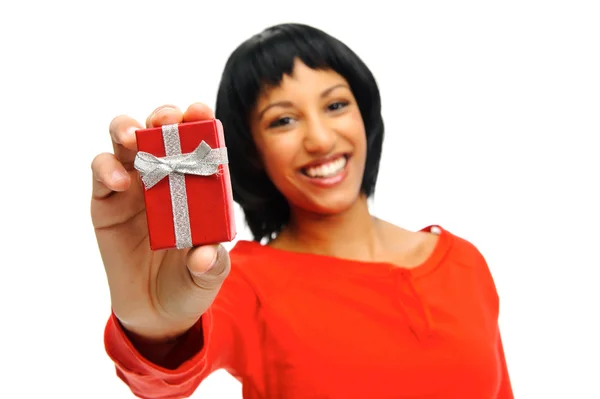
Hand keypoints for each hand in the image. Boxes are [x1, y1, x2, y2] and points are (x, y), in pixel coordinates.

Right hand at [91, 103, 230, 341]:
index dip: (198, 123)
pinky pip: (101, 173)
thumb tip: (206, 254)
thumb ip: (212, 265)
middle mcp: (165, 178)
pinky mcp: (106, 202)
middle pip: (160, 133)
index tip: (201, 111)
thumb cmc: (189, 285)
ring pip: (124, 142)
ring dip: (128, 129)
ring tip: (135, 138)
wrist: (156, 313)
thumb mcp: (208, 277)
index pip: (197, 145)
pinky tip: (119, 180)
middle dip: (163, 117)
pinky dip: (107, 168)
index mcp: (196, 186)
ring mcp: (134, 187)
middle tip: (168, 120)